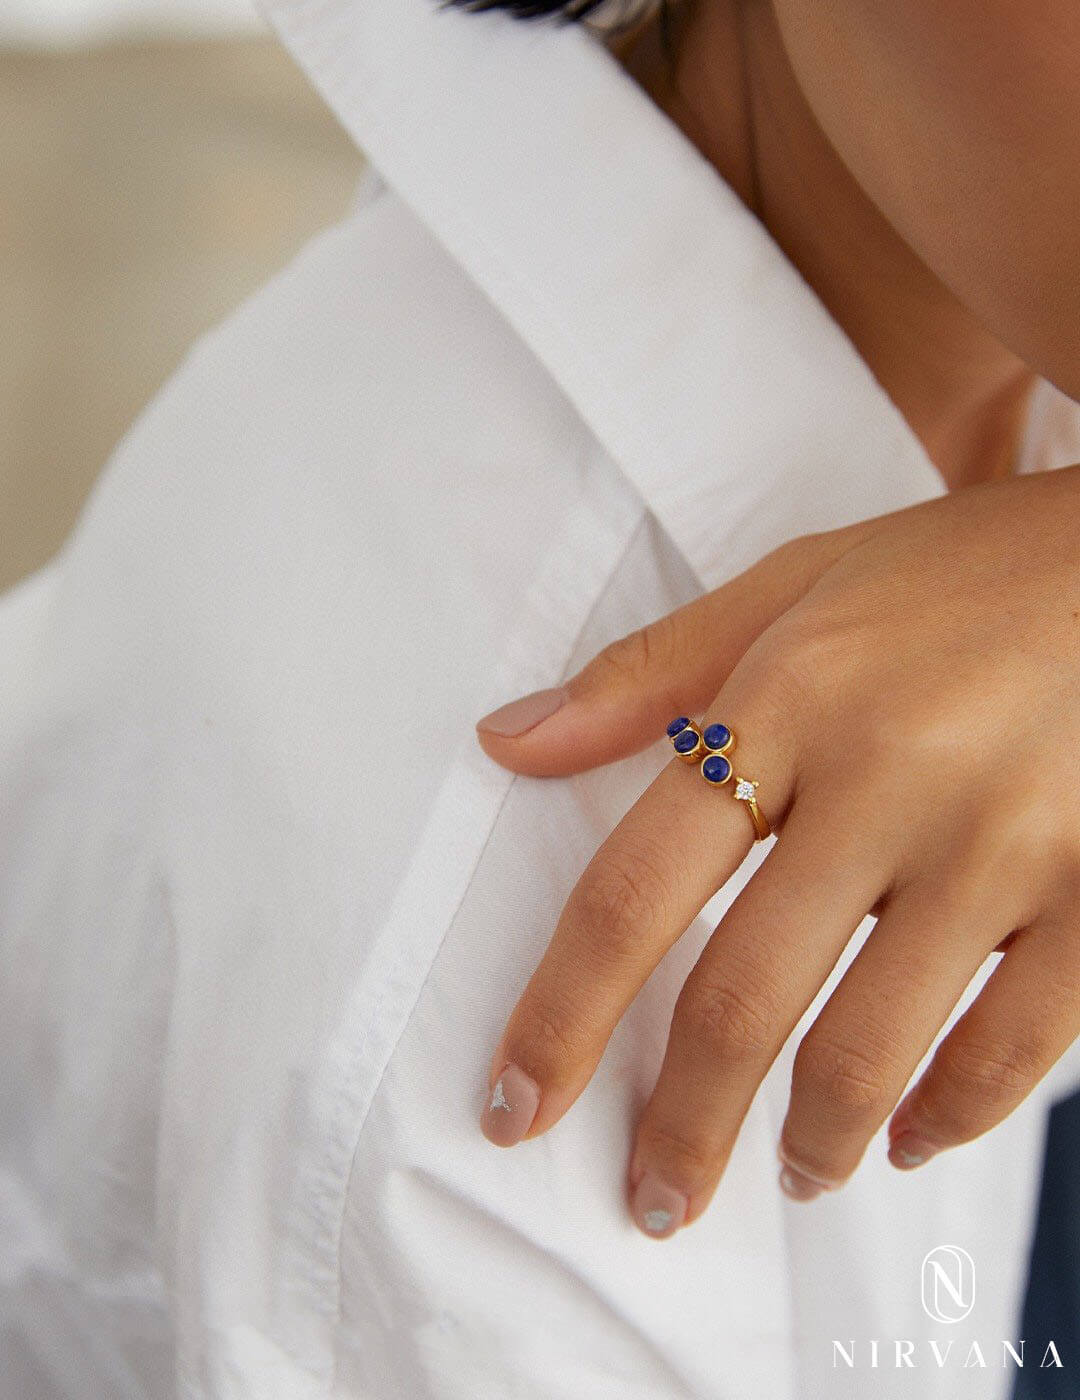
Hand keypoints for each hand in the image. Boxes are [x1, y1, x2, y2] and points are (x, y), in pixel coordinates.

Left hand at [474, 464, 1079, 1238]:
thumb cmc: (964, 573)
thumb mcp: (797, 587)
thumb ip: (646, 675)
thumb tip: (509, 740)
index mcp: (786, 700)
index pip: (633, 891)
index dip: (560, 1018)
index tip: (516, 1105)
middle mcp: (887, 778)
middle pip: (741, 1000)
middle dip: (680, 1125)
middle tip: (654, 1198)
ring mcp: (1004, 844)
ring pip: (871, 1050)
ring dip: (810, 1142)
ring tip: (788, 1174)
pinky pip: (1013, 1049)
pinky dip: (949, 1116)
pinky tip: (910, 1137)